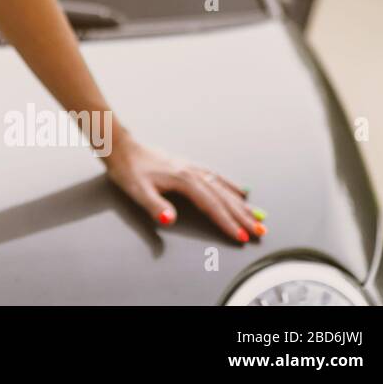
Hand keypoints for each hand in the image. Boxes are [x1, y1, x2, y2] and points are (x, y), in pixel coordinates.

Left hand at [101, 134, 267, 243]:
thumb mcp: (136, 190)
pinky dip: (231, 186)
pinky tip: (240, 191)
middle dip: (243, 216)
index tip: (242, 236)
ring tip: (258, 216)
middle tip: (260, 231)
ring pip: (223, 188)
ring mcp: (192, 168)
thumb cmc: (128, 169)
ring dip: (241, 203)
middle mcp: (192, 173)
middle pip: (223, 198)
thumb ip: (155, 206)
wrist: (122, 147)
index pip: (212, 206)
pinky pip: (217, 177)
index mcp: (183, 180)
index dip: (227, 222)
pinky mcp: (188, 166)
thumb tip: (170, 219)